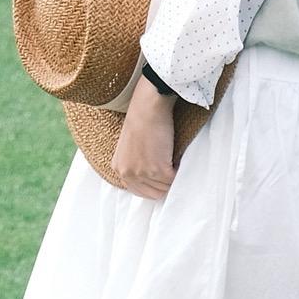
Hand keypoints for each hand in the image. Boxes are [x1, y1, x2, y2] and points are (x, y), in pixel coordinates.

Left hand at [107, 78, 178, 201]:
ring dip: (173, 177)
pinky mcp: (157, 169)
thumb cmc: (142, 118)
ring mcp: (142, 172)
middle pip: (153, 193)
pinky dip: (180, 171)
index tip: (163, 180)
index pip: (139, 191)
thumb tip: (152, 177)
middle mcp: (127, 173)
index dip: (154, 186)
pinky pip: (174, 180)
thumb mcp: (131, 145)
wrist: (148, 105)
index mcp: (119, 168)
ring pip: (165, 188)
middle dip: (165, 184)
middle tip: (173, 171)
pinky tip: (179, 159)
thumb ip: (136, 163)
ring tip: (175, 163)